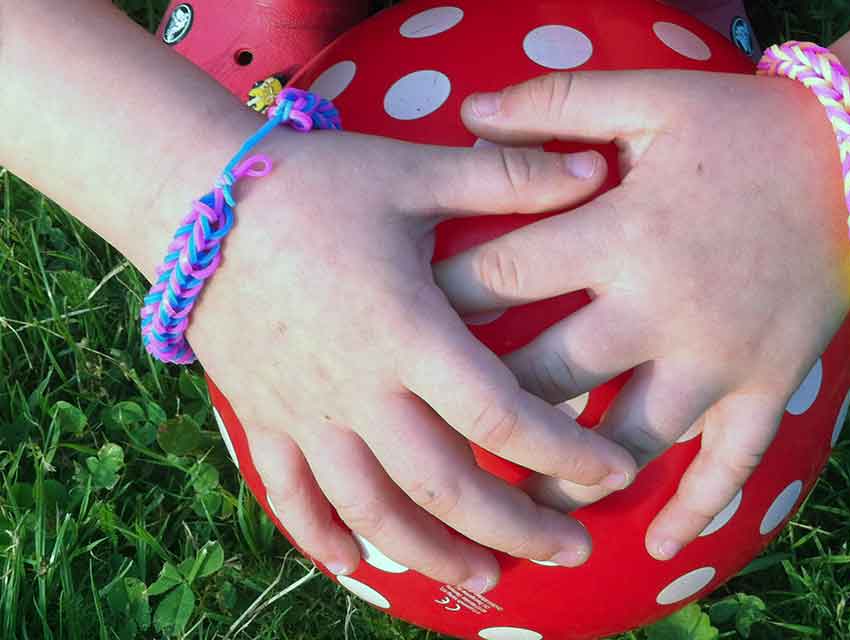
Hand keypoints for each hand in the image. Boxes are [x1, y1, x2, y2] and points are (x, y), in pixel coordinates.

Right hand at [153, 128, 637, 592]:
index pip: (499, 415)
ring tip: (488, 578)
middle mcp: (355, 387)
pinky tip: (354, 567)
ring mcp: (303, 412)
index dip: (566, 451)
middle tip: (573, 551)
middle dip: (515, 528)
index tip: (617, 470)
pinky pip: (292, 497)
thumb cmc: (310, 182)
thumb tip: (597, 166)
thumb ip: (506, 177)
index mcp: (405, 331)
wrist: (187, 193)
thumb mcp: (411, 172)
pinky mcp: (261, 418)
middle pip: (444, 486)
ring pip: (372, 510)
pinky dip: (323, 538)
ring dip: (433, 554)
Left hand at [434, 70, 849, 559]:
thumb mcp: (650, 95)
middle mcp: (662, 309)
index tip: (398, 326)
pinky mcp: (768, 384)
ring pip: (626, 440)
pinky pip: (730, 463)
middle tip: (435, 433)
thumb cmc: (744, 124)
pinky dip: (694, 509)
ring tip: (522, 509)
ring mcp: (718, 358)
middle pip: (547, 376)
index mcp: (621, 233)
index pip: (503, 279)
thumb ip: (557, 103)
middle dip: (484, 405)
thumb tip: (468, 111)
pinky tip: (655, 545)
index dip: (441, 301)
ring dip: (569, 481)